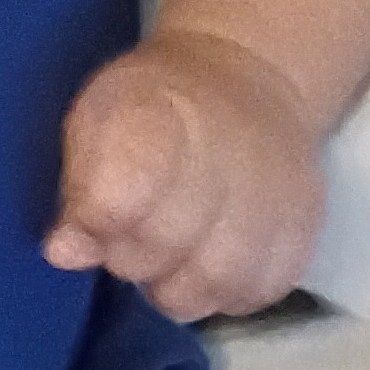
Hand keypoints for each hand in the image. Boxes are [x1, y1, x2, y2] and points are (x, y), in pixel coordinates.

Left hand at [44, 29, 325, 320]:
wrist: (245, 77)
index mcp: (156, 116)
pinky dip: (228, 292)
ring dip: (180, 285)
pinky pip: (262, 288)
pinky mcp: (304, 226)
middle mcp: (225, 154)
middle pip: (167, 245)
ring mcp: (274, 193)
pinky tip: (211, 266)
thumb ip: (78, 185)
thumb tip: (65, 253)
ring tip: (170, 260)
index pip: (119, 198)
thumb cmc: (152, 104)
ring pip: (217, 280)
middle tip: (130, 239)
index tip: (88, 221)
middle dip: (133, 258)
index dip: (97, 223)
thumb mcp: (97, 117)